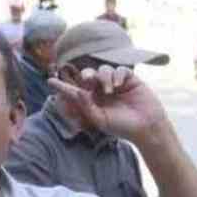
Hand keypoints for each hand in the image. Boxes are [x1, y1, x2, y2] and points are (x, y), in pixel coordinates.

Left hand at [47, 65, 165, 142]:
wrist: (146, 127)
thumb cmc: (122, 127)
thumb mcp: (100, 120)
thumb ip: (86, 106)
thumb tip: (76, 92)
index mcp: (93, 101)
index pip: (75, 91)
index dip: (63, 86)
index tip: (49, 81)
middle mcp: (102, 91)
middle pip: (88, 75)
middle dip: (86, 75)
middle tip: (88, 81)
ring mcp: (116, 84)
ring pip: (103, 70)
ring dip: (103, 77)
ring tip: (110, 90)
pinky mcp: (129, 79)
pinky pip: (119, 69)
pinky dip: (117, 75)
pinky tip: (119, 85)